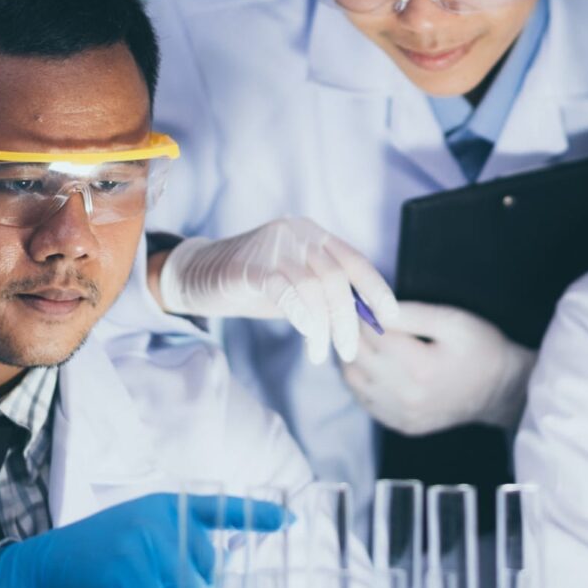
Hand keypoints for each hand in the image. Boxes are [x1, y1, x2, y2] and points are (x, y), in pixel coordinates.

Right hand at [0, 492, 284, 587]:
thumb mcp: (135, 535)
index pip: (222, 508)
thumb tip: (221, 569)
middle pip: (210, 574)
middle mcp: (161, 522)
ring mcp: (145, 549)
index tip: (291, 520)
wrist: (35, 574)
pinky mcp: (130, 581)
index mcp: (164, 507)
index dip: (259, 516)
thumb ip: (175, 544)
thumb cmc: (89, 562)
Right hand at [156, 217, 399, 364]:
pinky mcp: (248, 266)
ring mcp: (272, 247)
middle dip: (347, 320)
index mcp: (313, 235)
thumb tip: (362, 320)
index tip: (390, 318)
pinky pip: (286, 291)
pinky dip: (302, 316)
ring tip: (321, 354)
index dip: (376, 289)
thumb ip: (325, 295)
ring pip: (314, 287)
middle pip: (336, 278)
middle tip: (347, 351)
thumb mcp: (297, 287)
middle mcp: (297, 234)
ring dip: (323, 327)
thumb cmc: (254, 284)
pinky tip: (307, 335)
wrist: (197, 275)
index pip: (355, 260)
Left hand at [342, 301, 534, 433]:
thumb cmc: (482, 348)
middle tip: (351, 311)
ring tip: (358, 334)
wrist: (502, 391)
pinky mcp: (401, 425)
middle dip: (350, 330)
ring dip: (350, 354)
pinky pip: (364, 400)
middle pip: (356, 356)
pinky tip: (368, 362)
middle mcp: (405, 396)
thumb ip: (411, 314)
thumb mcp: (454, 321)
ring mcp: (401, 414)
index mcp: (419, 367)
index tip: (356, 296)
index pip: (370, 333)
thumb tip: (373, 308)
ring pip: (352, 379)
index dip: (360, 311)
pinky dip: (359, 378)